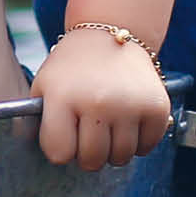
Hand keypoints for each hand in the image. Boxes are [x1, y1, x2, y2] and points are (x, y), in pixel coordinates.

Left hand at [32, 26, 173, 169]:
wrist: (109, 35)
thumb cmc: (72, 68)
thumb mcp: (44, 86)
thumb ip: (38, 122)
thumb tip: (44, 156)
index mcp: (63, 97)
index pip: (60, 153)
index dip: (60, 150)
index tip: (64, 137)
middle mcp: (98, 102)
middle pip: (92, 161)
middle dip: (87, 154)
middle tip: (87, 133)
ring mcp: (130, 105)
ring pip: (120, 158)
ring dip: (113, 150)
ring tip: (106, 126)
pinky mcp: (156, 107)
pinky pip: (146, 148)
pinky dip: (137, 143)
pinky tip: (127, 122)